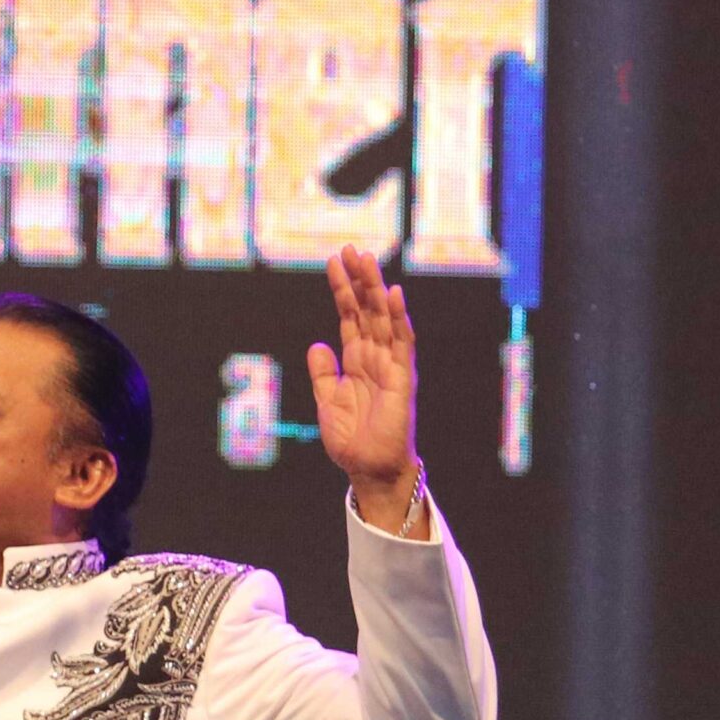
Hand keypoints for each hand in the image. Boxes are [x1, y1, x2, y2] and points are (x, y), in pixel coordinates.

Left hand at [308, 245, 423, 532]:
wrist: (370, 471)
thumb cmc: (352, 442)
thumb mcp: (327, 403)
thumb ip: (323, 374)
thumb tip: (317, 344)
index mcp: (355, 362)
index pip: (349, 317)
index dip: (342, 290)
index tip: (334, 262)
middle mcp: (374, 358)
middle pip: (367, 310)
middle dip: (359, 280)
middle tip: (350, 248)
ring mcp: (390, 366)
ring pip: (383, 319)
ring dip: (376, 289)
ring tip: (367, 260)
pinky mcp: (402, 379)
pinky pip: (402, 343)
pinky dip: (398, 319)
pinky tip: (393, 295)